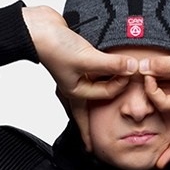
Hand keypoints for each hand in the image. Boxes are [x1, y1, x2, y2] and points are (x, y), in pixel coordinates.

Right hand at [23, 6, 137, 149]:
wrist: (37, 28)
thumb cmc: (54, 48)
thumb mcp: (86, 59)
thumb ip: (111, 65)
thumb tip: (132, 67)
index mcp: (75, 92)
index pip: (106, 94)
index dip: (120, 84)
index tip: (131, 72)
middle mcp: (76, 85)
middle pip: (89, 109)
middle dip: (92, 125)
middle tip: (95, 140)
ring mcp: (76, 73)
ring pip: (92, 88)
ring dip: (101, 92)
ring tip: (104, 109)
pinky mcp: (77, 59)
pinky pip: (92, 71)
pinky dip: (100, 72)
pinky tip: (103, 72)